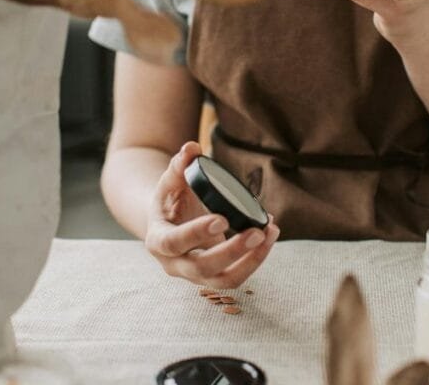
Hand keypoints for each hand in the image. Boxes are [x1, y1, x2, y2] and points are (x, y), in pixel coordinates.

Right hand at [144, 142, 280, 288]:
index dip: (196, 233)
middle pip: (203, 267)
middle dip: (233, 251)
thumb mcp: (169, 183)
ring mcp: (196, 275)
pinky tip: (269, 236)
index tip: (222, 219)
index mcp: (158, 241)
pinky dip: (256, 258)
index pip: (174, 242)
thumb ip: (178, 166)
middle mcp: (175, 264)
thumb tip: (191, 148)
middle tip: (258, 231)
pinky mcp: (215, 276)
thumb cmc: (170, 201)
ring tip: (270, 233)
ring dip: (252, 260)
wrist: (168, 224)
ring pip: (225, 280)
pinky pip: (237, 275)